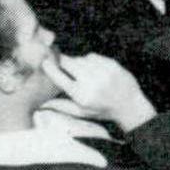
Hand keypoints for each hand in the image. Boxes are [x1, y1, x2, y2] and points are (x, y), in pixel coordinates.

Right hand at [41, 53, 156, 131]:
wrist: (129, 105)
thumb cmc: (102, 110)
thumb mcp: (81, 112)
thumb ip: (60, 106)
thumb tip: (40, 105)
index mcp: (81, 95)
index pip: (59, 78)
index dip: (50, 68)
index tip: (44, 62)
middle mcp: (92, 82)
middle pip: (69, 63)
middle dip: (63, 62)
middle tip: (61, 63)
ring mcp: (103, 72)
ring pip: (81, 59)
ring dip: (77, 62)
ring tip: (81, 71)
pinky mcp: (112, 64)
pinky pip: (93, 56)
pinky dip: (89, 60)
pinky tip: (92, 68)